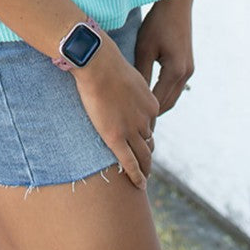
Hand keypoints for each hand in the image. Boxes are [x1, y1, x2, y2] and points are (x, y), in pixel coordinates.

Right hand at [71, 34, 159, 189]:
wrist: (99, 64)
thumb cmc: (108, 64)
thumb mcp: (129, 77)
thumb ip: (131, 90)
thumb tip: (125, 90)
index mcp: (151, 104)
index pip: (150, 125)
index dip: (145, 135)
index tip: (142, 141)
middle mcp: (146, 119)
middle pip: (149, 142)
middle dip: (148, 155)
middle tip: (146, 166)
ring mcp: (131, 130)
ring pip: (143, 155)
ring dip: (145, 169)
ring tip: (143, 178)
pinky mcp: (116, 138)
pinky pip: (129, 162)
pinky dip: (136, 176)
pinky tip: (139, 185)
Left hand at [134, 0, 194, 115]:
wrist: (177, 4)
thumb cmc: (157, 23)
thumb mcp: (145, 48)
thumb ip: (141, 72)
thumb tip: (133, 95)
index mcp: (175, 71)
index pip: (158, 101)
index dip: (146, 115)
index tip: (132, 124)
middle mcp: (185, 73)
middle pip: (168, 103)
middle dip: (153, 115)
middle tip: (136, 126)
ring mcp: (189, 69)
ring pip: (173, 96)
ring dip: (159, 105)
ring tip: (141, 115)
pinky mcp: (187, 64)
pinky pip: (175, 86)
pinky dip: (163, 93)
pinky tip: (150, 96)